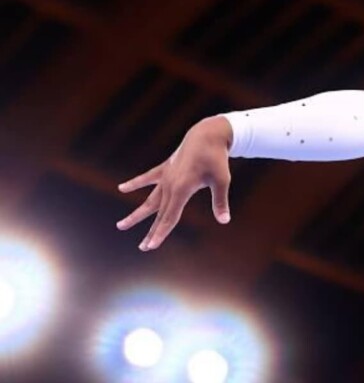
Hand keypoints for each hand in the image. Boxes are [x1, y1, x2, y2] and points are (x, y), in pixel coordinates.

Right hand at [116, 116, 233, 250]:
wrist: (208, 134)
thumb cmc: (217, 158)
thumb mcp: (222, 180)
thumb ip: (220, 201)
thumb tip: (224, 221)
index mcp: (182, 189)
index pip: (170, 217)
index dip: (161, 233)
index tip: (150, 246)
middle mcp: (170, 184)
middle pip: (159, 213)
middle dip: (152, 231)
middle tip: (142, 248)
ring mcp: (166, 176)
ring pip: (149, 199)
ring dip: (137, 213)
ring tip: (120, 225)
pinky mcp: (165, 167)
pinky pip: (148, 178)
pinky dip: (136, 183)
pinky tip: (122, 188)